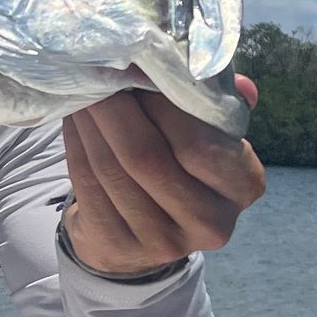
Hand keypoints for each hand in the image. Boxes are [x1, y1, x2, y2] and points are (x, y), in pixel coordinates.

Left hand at [60, 74, 264, 277]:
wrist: (147, 232)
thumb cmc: (184, 167)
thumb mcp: (212, 136)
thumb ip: (217, 104)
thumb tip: (237, 81)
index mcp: (243, 186)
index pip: (198, 142)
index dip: (160, 104)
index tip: (138, 70)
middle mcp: (209, 222)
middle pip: (146, 156)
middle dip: (116, 108)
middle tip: (98, 74)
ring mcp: (162, 242)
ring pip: (110, 168)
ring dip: (90, 122)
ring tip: (81, 89)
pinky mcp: (117, 247)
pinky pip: (87, 183)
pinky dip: (75, 144)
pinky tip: (74, 120)